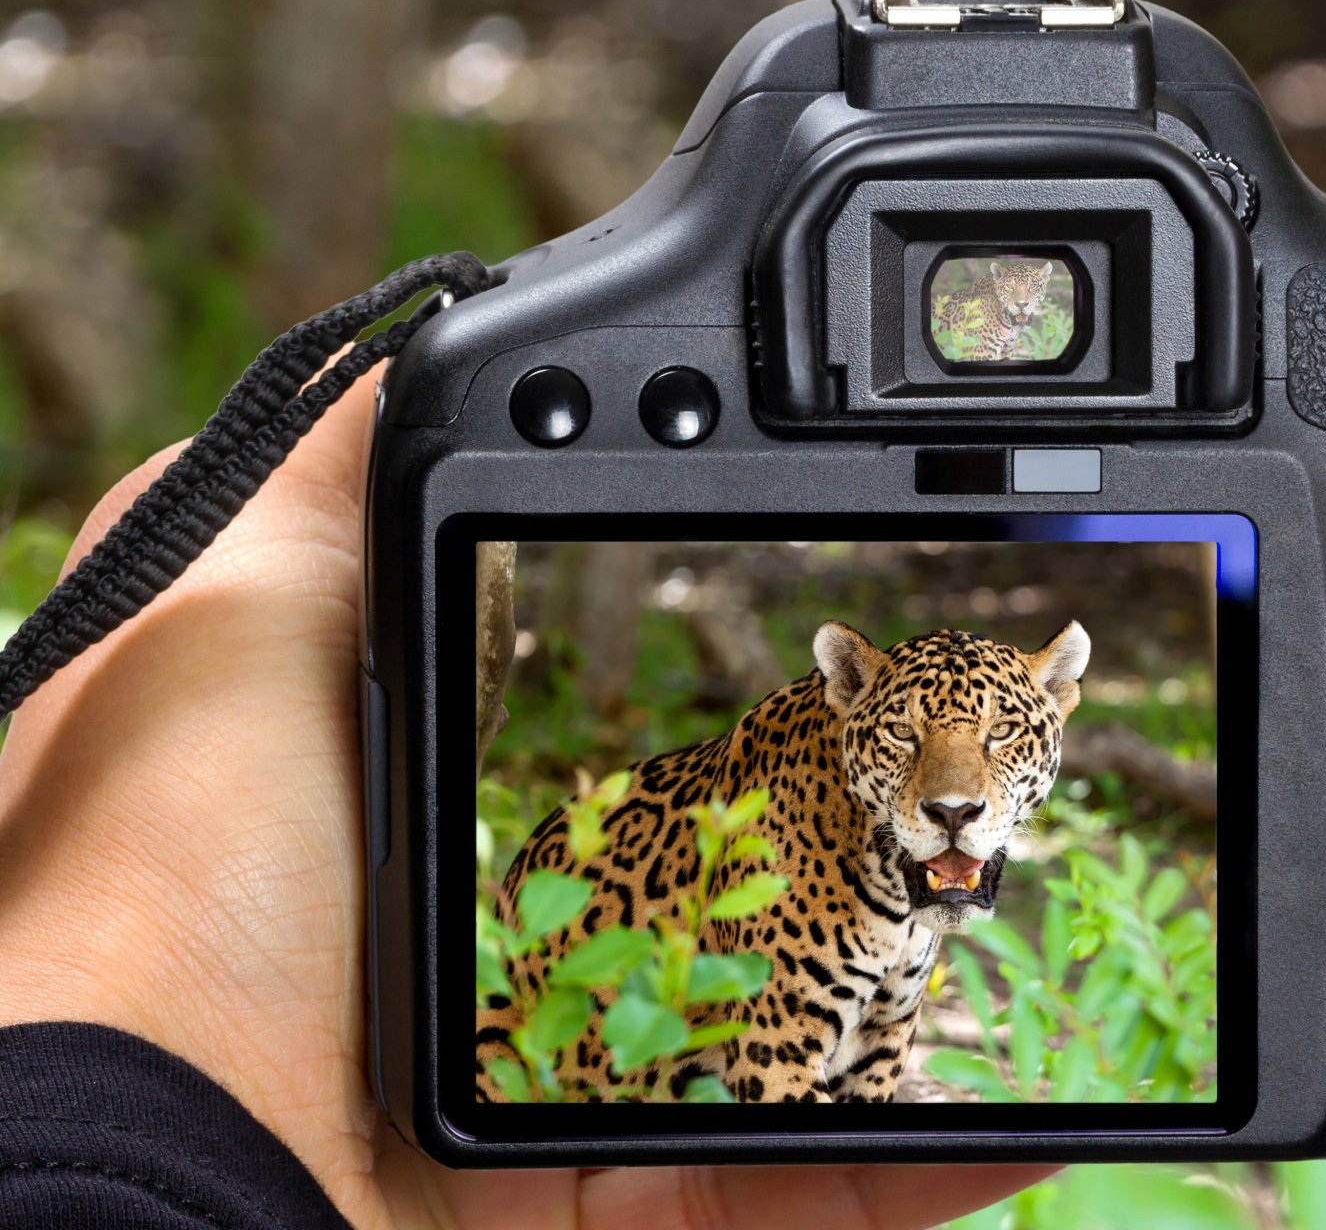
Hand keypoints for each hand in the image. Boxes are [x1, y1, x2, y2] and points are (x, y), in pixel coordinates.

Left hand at [0, 375, 1050, 1227]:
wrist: (134, 1158)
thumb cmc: (155, 872)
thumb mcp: (231, 606)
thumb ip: (331, 480)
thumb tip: (432, 347)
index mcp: (428, 797)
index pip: (620, 726)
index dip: (737, 684)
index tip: (853, 634)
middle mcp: (487, 938)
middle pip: (714, 879)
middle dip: (852, 832)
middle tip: (973, 782)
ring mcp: (549, 1075)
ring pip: (775, 1036)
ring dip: (915, 1001)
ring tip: (1020, 928)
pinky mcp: (591, 1201)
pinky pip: (781, 1188)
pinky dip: (911, 1170)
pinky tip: (1025, 1123)